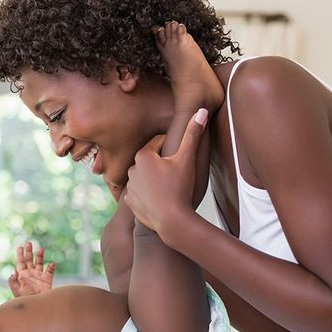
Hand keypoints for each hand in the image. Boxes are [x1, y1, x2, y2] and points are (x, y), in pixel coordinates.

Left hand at [8, 242, 54, 296]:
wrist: (36, 307)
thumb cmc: (24, 299)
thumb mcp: (16, 290)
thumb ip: (13, 281)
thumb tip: (14, 271)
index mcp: (22, 275)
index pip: (21, 262)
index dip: (20, 254)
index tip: (20, 247)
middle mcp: (31, 273)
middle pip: (30, 259)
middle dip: (29, 252)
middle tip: (28, 243)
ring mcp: (39, 276)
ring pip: (40, 263)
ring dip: (40, 256)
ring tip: (41, 249)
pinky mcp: (47, 280)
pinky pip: (50, 271)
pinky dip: (51, 267)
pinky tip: (51, 264)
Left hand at [125, 109, 207, 232]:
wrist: (172, 221)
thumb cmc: (180, 188)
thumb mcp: (187, 159)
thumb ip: (192, 134)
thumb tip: (202, 110)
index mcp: (143, 156)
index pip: (158, 143)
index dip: (172, 148)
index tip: (180, 158)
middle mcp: (132, 170)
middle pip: (151, 160)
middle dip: (162, 164)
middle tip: (177, 174)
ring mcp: (130, 187)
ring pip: (145, 177)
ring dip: (155, 179)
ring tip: (170, 187)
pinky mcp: (131, 203)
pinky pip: (141, 194)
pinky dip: (149, 195)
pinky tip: (160, 199)